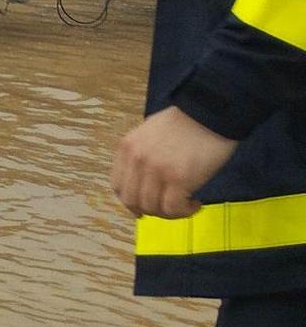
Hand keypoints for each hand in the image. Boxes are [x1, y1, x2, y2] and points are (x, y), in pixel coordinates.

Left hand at [111, 106, 237, 218]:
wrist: (209, 113)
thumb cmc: (184, 122)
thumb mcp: (149, 134)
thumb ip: (142, 155)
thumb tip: (144, 181)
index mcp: (127, 148)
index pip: (118, 186)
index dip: (131, 201)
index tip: (144, 207)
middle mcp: (136, 160)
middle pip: (133, 201)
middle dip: (150, 210)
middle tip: (169, 209)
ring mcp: (156, 170)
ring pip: (153, 208)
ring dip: (170, 213)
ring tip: (186, 204)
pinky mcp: (178, 179)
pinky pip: (173, 208)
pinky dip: (184, 212)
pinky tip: (195, 203)